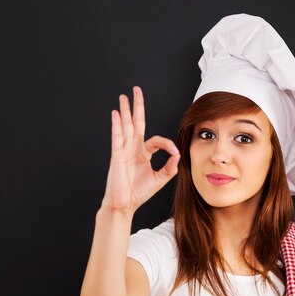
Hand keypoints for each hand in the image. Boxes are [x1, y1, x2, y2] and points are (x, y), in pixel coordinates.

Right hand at [101, 86, 180, 212]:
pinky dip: (117, 125)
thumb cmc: (139, 193)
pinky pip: (117, 137)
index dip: (167, 144)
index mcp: (143, 154)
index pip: (156, 140)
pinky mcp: (117, 155)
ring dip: (125, 111)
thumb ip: (169, 168)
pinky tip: (116, 113)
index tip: (174, 153)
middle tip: (136, 90)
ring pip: (126, 126)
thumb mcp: (159, 180)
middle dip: (137, 107)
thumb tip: (178, 155)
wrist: (125, 204)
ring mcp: (124, 151)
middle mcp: (133, 149)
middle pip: (136, 123)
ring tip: (124, 97)